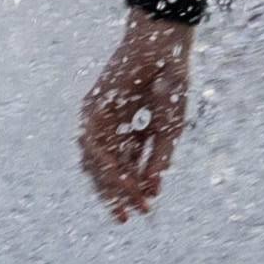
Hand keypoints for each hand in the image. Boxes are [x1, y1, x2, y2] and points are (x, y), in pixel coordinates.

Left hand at [81, 13, 194, 219]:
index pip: (128, 169)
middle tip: (125, 217)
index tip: (144, 211)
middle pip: (108, 170)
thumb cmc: (170, 83)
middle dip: (116, 195)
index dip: (135, 190)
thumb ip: (160, 158)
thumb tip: (152, 190)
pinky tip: (116, 175)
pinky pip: (94, 141)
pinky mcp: (92, 108)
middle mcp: (112, 130)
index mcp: (131, 133)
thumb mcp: (170, 128)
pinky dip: (104, 159)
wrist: (162, 46)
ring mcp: (100, 120)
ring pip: (97, 161)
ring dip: (110, 183)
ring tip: (122, 202)